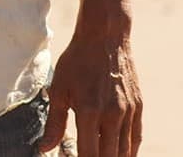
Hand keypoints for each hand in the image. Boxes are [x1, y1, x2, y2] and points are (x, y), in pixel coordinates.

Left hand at [35, 32, 141, 156]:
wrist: (105, 37)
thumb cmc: (77, 61)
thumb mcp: (59, 89)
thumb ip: (54, 123)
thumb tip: (44, 149)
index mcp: (89, 111)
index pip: (89, 154)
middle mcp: (112, 114)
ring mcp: (128, 111)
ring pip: (125, 151)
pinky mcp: (138, 106)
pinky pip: (136, 137)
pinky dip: (129, 151)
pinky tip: (122, 156)